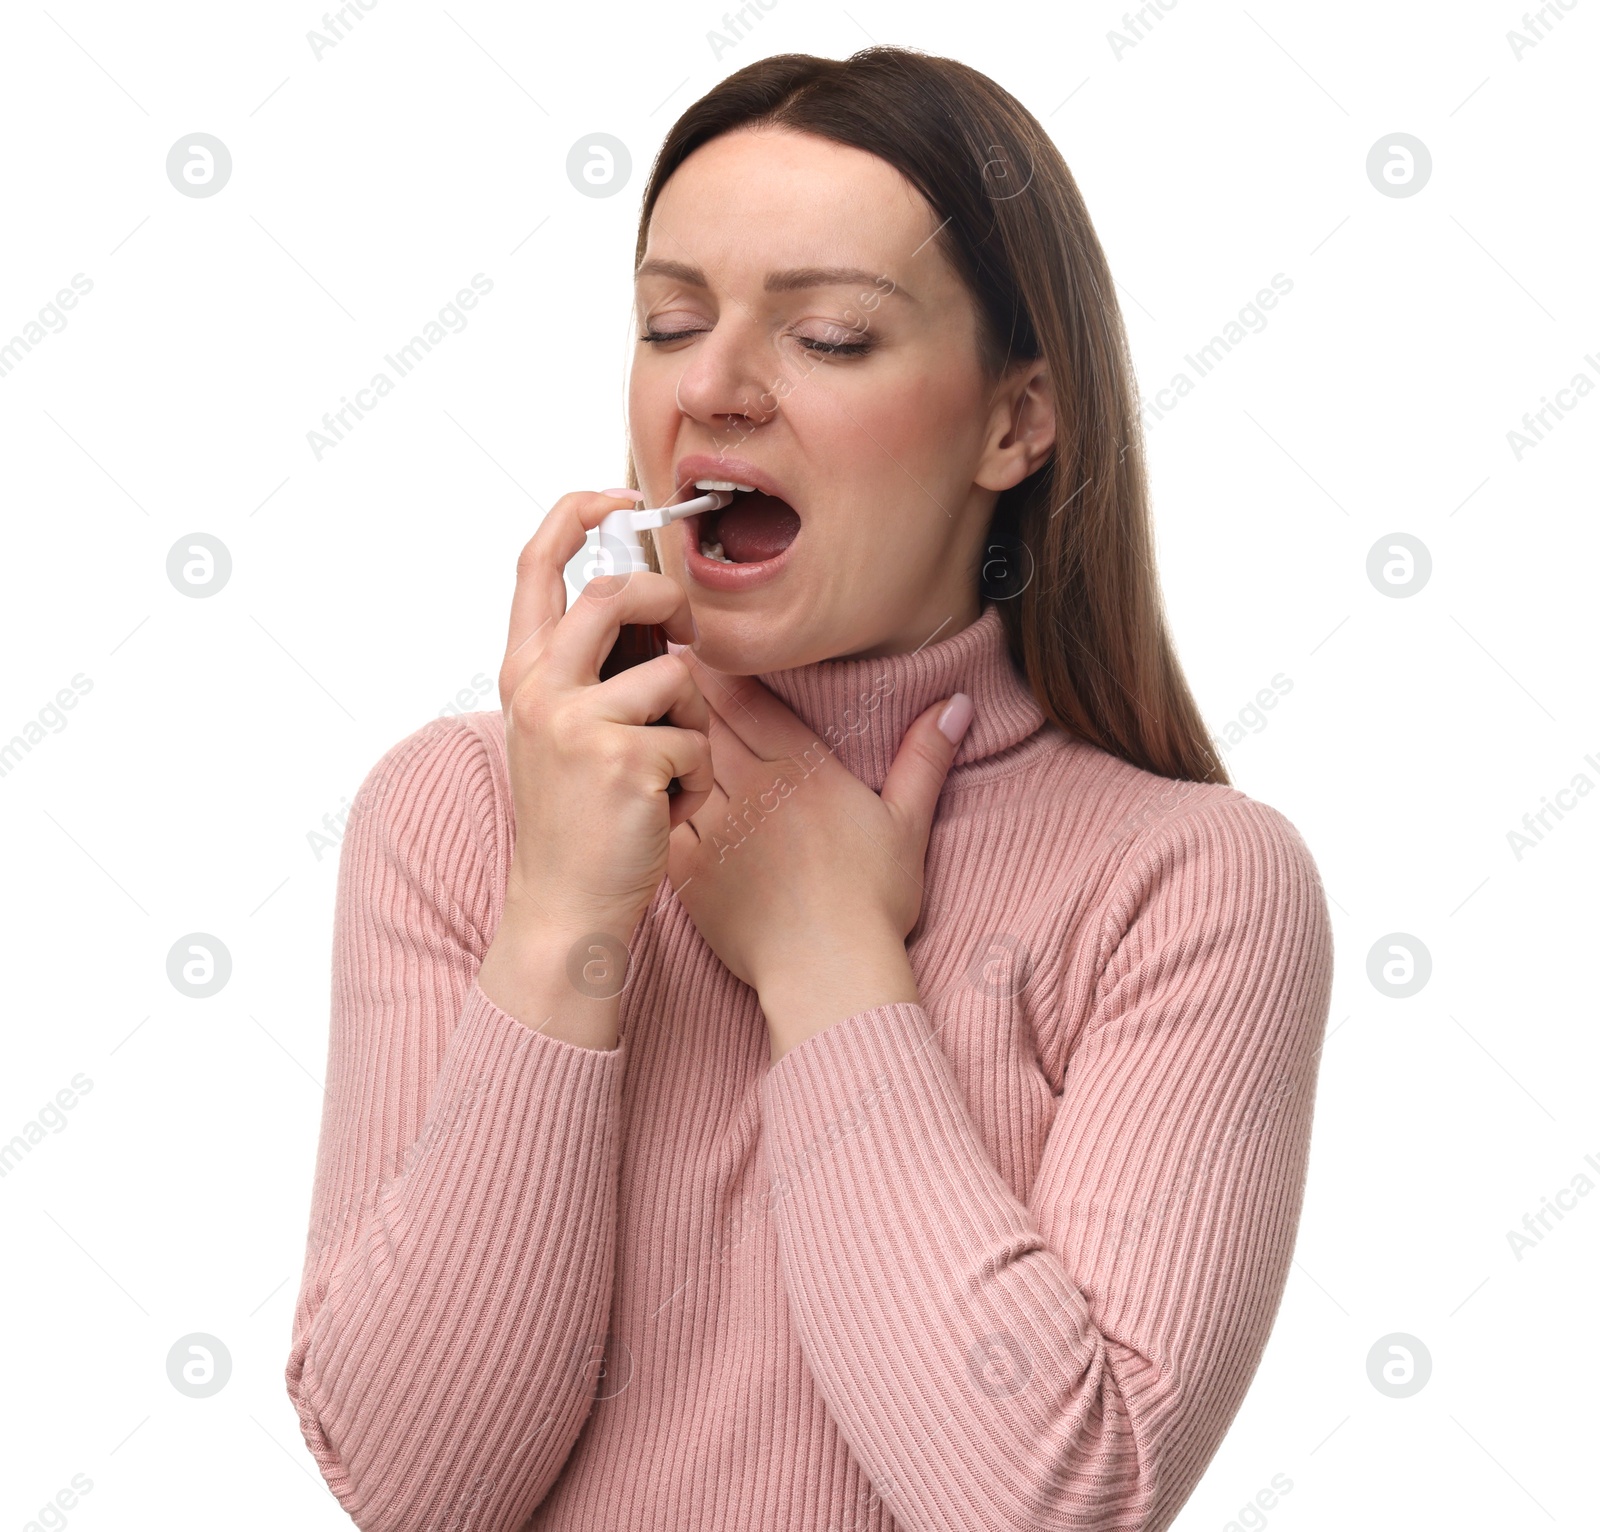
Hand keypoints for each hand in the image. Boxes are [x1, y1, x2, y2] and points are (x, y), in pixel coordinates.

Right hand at [493, 492, 715, 944]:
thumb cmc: (578, 821)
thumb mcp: (563, 732)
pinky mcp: (624, 759)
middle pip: (615, 595)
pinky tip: (664, 816)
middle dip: (666, 607)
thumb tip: (651, 604)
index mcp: (523, 674)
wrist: (564, 908)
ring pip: (676, 677)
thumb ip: (592, 669)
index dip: (578, 512)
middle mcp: (539, 688)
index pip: (537, 564)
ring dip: (690, 729)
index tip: (622, 494)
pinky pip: (696, 743)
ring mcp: (578, 722)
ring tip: (664, 777)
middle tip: (682, 638)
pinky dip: (696, 784)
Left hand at [666, 648, 973, 1059]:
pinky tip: (635, 779)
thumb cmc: (873, 902)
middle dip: (682, 690)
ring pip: (677, 762)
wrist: (828, 971)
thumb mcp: (908, 823)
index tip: (701, 646)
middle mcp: (755, 787)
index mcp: (805, 769)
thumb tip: (958, 702)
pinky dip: (648, 794)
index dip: (722, 669)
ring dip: (660, 735)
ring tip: (640, 713)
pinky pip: (660, 815)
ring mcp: (717, 827)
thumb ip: (925, 757)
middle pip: (707, 720)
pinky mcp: (690, 868)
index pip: (750, 699)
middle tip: (658, 663)